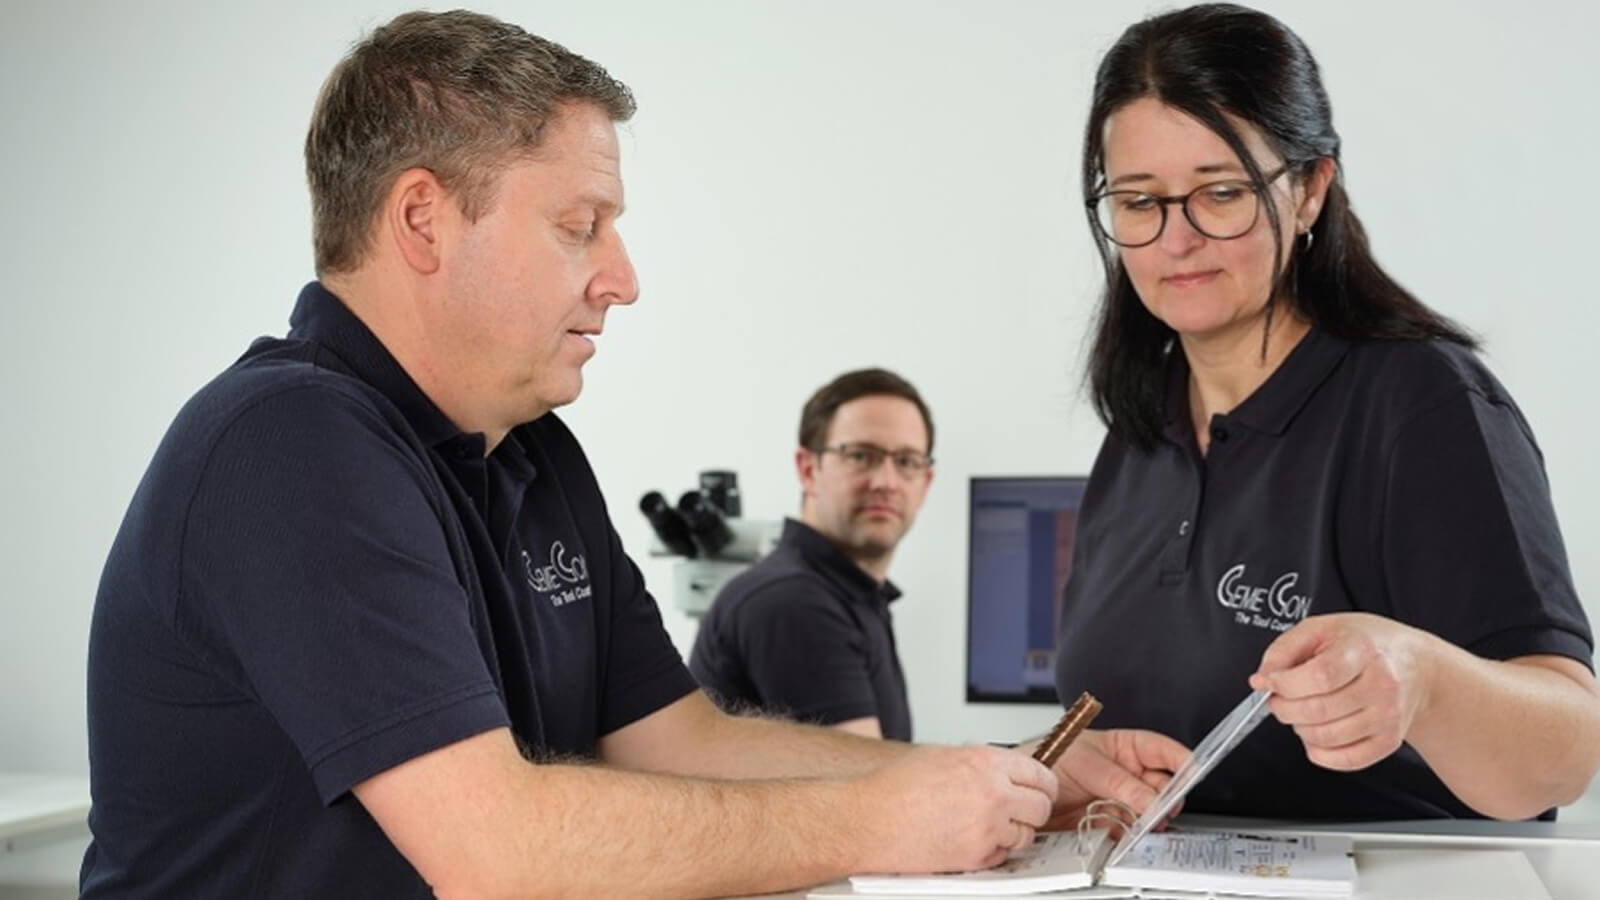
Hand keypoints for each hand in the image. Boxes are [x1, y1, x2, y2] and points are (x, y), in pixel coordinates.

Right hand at [856, 744, 1057, 873]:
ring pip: (1026, 835)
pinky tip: (970, 840)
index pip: (1041, 774)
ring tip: (987, 827)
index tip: (1041, 791)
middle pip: (1042, 806)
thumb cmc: (893, 787)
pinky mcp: (976, 856)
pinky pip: (1002, 857)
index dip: (1043, 785)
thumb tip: (1003, 772)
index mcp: (986, 762)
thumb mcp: (943, 757)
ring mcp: (987, 827)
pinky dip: (993, 851)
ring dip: (1013, 833)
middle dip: (1034, 810)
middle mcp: (993, 793)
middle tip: (1021, 812)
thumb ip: (980, 764)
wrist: (868, 818)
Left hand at [1043, 728, 1189, 830]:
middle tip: (1162, 806)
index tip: (1192, 772)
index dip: (1179, 760)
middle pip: (1162, 786)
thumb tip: (1150, 798)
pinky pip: (1130, 832)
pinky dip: (1130, 835)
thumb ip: (1118, 781)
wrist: (1020, 791)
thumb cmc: (1044, 761)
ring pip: (1149, 812)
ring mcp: (1119, 800)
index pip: (1161, 750)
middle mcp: (1125, 774)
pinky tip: (1124, 832)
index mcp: (1123, 748)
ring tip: (1140, 821)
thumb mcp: (1083, 762)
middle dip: (1167, 797)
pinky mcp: (1108, 824)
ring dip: (1149, 819)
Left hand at [1250, 612, 1436, 771]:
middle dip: (1283, 708)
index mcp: (1363, 650)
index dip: (1284, 684)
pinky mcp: (1389, 741)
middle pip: (1318, 710)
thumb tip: (1262, 678)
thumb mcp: (1322, 628)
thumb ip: (1284, 650)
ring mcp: (1388, 716)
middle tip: (1278, 699)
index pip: (1319, 677)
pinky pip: (1347, 760)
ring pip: (1327, 737)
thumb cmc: (1366, 644)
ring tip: (1299, 712)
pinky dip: (1320, 753)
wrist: (1416, 665)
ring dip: (1299, 729)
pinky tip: (1314, 734)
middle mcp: (1381, 685)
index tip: (1269, 681)